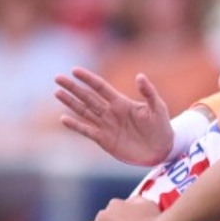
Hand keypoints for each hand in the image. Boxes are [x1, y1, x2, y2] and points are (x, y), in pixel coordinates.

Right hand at [55, 69, 173, 165]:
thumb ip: (149, 93)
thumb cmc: (161, 126)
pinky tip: (63, 118)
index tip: (75, 70)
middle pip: (88, 97)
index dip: (88, 79)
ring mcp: (106, 125)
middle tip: (58, 78)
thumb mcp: (158, 108)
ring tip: (57, 92)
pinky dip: (75, 125)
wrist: (162, 149)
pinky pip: (87, 130)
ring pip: (84, 112)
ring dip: (71, 103)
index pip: (101, 87)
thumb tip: (139, 75)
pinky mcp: (104, 140)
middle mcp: (110, 112)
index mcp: (122, 102)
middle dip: (73, 88)